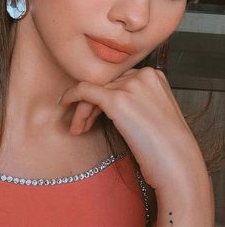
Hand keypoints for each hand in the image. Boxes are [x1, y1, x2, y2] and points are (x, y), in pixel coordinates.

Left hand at [59, 67, 204, 190]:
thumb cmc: (168, 146)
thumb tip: (111, 101)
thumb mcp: (156, 112)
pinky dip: (71, 96)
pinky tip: (63, 103)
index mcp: (154, 75)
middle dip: (92, 104)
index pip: (120, 80)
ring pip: (94, 89)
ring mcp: (130, 86)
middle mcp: (143, 75)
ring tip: (78, 128)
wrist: (178, 165)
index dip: (105, 96)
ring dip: (83, 109)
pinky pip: (85, 90)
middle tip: (82, 124)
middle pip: (106, 84)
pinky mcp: (117, 100)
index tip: (96, 114)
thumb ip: (139, 99)